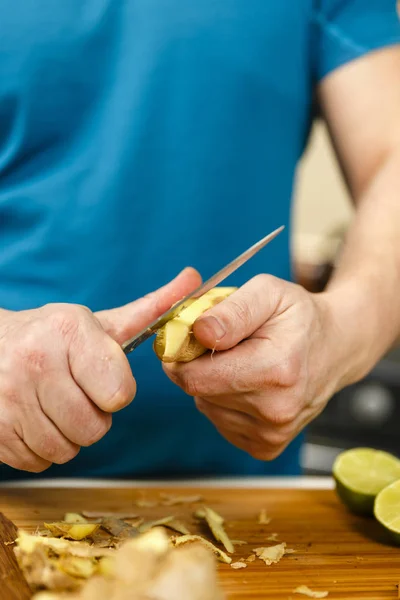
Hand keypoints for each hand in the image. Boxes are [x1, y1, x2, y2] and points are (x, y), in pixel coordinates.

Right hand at [0, 267, 200, 471]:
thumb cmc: (53, 336)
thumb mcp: (99, 322)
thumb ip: (151, 308)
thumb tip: (194, 279)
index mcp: (69, 331)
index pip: (119, 394)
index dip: (117, 392)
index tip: (102, 378)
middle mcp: (35, 362)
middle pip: (94, 429)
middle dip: (93, 416)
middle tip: (77, 393)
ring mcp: (9, 398)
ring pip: (66, 450)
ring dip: (68, 435)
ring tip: (55, 404)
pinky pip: (38, 461)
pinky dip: (42, 448)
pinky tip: (35, 417)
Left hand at [163, 274, 349, 460]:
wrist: (336, 348)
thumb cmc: (299, 317)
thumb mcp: (269, 292)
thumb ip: (232, 309)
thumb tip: (199, 332)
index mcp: (276, 370)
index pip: (194, 377)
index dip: (182, 354)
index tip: (191, 336)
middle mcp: (275, 411)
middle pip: (197, 391)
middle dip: (198, 364)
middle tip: (221, 343)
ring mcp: (272, 434)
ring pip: (207, 406)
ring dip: (213, 382)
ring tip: (242, 361)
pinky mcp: (266, 447)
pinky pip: (221, 421)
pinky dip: (224, 401)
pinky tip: (249, 383)